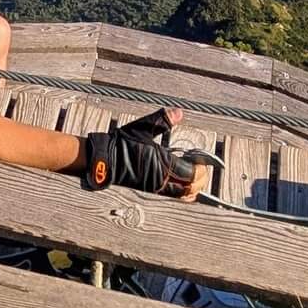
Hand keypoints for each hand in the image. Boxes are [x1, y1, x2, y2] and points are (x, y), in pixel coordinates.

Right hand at [80, 108, 215, 198]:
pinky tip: (182, 183)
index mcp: (163, 163)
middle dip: (200, 180)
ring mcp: (156, 187)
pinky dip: (181, 191)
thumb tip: (178, 113)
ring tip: (194, 177)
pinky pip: (172, 195)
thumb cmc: (122, 144)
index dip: (201, 169)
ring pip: (182, 194)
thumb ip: (163, 120)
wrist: (104, 159)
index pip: (192, 174)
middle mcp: (162, 179)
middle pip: (191, 188)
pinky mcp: (150, 189)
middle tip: (202, 169)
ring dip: (192, 187)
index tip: (203, 161)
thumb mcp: (143, 127)